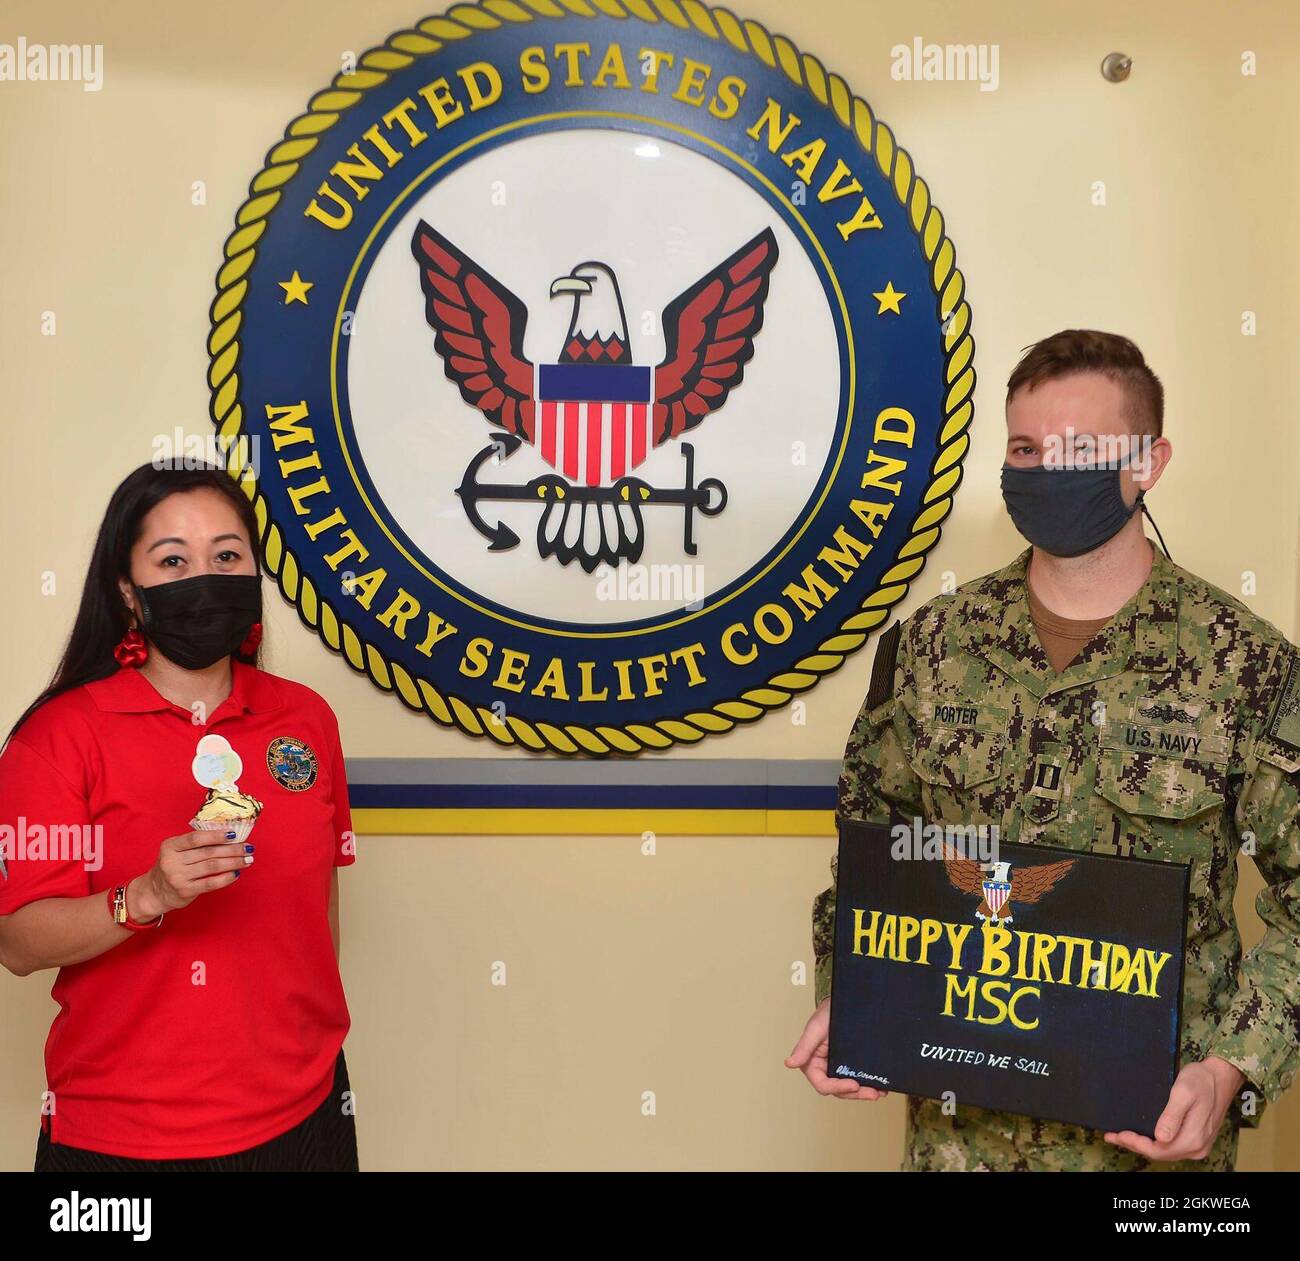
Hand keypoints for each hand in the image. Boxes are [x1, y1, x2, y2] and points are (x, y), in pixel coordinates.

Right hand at [128, 831, 254, 919]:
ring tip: (247, 859)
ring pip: (212, 866)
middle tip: (248, 848)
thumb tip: (229, 836)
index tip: (234, 834)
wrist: (154, 892)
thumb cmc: (172, 866)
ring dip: (234, 862)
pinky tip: (236, 873)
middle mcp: (172, 861)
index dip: (216, 835)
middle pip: (208, 852)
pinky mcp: (185, 891)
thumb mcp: (176, 851)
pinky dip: (226, 878)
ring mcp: (178, 877)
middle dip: (232, 849)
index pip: (195, 838)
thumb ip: (196, 844)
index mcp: (170, 846)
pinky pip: (210, 883)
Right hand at [785, 998, 889, 1099]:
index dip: (837, 1088)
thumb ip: (804, 1047)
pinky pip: (858, 1078)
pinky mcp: (850, 1065)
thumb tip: (789, 1063)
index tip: (854, 1084)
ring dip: (863, 1092)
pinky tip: (881, 1086)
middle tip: (873, 1093)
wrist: (847, 1001)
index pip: (822, 1084)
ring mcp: (838, 1068)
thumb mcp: (816, 1028)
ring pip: (849, 1088)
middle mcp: (824, 1068)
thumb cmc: (827, 1012)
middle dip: (855, 1094)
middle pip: (838, 1090)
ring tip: (879, 1092)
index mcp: (812, 1063)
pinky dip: (868, 1083)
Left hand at [1104, 1056, 1244, 1160]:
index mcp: (1193, 1138)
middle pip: (1160, 1154)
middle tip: (1113, 1136)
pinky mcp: (1197, 1139)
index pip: (1159, 1150)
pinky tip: (1143, 1136)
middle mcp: (1197, 1146)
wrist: (1220, 1078)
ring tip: (1122, 1137)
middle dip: (1135, 1146)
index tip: (1119, 1134)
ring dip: (1143, 1146)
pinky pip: (1173, 1147)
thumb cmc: (1200, 1081)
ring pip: (1166, 1152)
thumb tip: (1160, 1137)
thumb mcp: (1183, 1093)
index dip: (1137, 1144)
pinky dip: (1155, 1144)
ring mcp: (1198, 1145)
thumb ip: (1172, 1116)